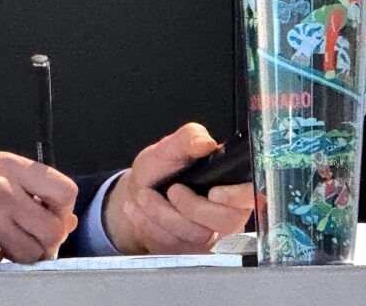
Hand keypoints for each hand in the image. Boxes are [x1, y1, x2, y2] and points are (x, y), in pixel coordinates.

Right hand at [0, 152, 77, 269]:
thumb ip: (24, 193)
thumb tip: (67, 219)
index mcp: (5, 165)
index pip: (64, 190)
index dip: (60, 213)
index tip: (46, 221)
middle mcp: (3, 186)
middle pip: (55, 228)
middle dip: (43, 243)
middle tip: (22, 243)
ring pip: (35, 252)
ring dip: (19, 256)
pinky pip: (3, 262)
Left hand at [104, 123, 254, 253]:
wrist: (136, 195)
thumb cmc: (160, 172)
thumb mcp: (169, 148)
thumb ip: (188, 138)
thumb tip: (206, 142)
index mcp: (229, 183)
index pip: (253, 195)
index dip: (238, 197)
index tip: (214, 193)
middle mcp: (226, 212)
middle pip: (227, 220)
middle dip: (191, 206)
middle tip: (172, 190)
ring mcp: (211, 235)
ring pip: (198, 235)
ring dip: (163, 212)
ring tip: (146, 196)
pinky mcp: (191, 250)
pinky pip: (178, 245)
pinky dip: (152, 224)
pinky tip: (143, 210)